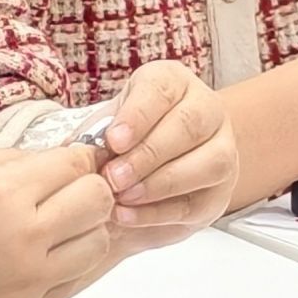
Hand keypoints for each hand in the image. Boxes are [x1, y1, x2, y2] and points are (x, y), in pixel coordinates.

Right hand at [0, 147, 113, 297]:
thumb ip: (7, 161)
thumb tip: (48, 160)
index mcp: (2, 193)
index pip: (77, 165)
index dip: (77, 156)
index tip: (67, 158)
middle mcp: (24, 240)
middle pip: (98, 203)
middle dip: (88, 187)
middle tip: (65, 186)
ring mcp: (26, 283)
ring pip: (96, 246)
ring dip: (85, 227)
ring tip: (54, 220)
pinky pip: (72, 281)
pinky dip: (69, 261)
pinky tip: (41, 250)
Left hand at [97, 62, 236, 254]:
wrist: (163, 160)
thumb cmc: (130, 135)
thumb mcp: (110, 122)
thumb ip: (96, 134)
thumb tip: (74, 153)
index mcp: (174, 82)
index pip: (162, 89)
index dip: (137, 116)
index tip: (113, 140)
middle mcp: (207, 109)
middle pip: (189, 125)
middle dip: (148, 154)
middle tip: (113, 177)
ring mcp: (223, 149)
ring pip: (208, 163)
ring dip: (161, 184)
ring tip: (122, 197)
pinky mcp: (221, 190)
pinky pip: (198, 202)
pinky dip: (160, 212)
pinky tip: (129, 215)